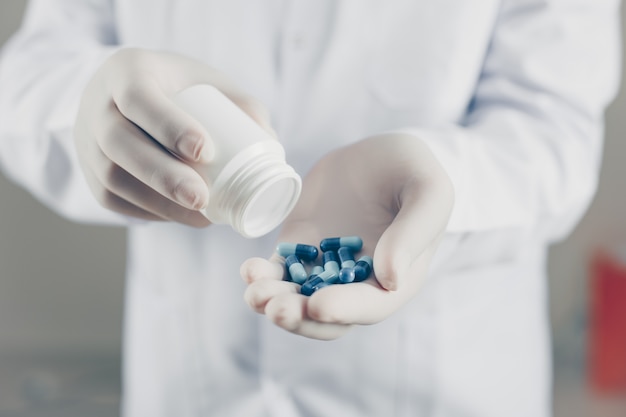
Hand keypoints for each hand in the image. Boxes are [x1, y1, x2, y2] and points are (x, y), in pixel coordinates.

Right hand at [74, 48, 273, 225]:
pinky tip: (178, 217)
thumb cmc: (180, 87)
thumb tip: (270, 145)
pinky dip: (147, 212)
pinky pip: (110, 197)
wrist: (129, 92)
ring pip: (111, 177)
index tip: (205, 152)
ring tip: (200, 216)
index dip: (169, 126)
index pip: (139, 97)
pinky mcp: (87, 171)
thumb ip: (243, 107)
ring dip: (157, 203)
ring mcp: (85, 139)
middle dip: (163, 176)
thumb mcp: (209, 82)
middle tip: (202, 198)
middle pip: (119, 144)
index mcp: (128, 70)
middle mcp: (97, 103)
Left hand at [240, 133, 453, 339]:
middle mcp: (358, 281)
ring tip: (255, 293)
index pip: (370, 306)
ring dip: (274, 302)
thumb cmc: (413, 173)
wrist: (380, 153)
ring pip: (296, 298)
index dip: (344, 310)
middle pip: (327, 316)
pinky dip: (262, 276)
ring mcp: (325, 267)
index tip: (318, 305)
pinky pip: (278, 270)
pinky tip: (250, 270)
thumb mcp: (428, 193)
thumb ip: (413, 233)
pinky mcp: (300, 248)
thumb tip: (388, 279)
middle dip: (300, 318)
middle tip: (276, 309)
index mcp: (395, 278)